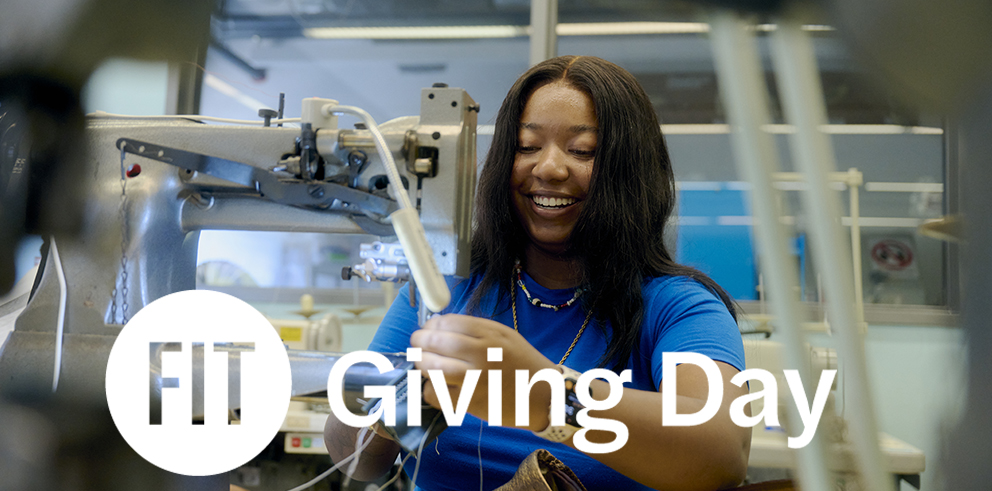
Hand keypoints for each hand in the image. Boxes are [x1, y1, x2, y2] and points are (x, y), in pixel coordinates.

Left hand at [410, 314, 558, 429]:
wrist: (545, 396)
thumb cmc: (523, 364)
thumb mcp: (505, 336)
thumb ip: (475, 329)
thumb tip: (439, 325)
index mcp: (491, 334)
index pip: (449, 323)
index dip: (432, 325)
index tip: (428, 328)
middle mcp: (482, 354)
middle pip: (437, 342)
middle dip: (420, 341)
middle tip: (416, 344)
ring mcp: (475, 379)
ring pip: (433, 368)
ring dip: (421, 363)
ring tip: (422, 363)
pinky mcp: (470, 403)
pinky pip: (438, 394)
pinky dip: (430, 388)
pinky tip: (435, 385)